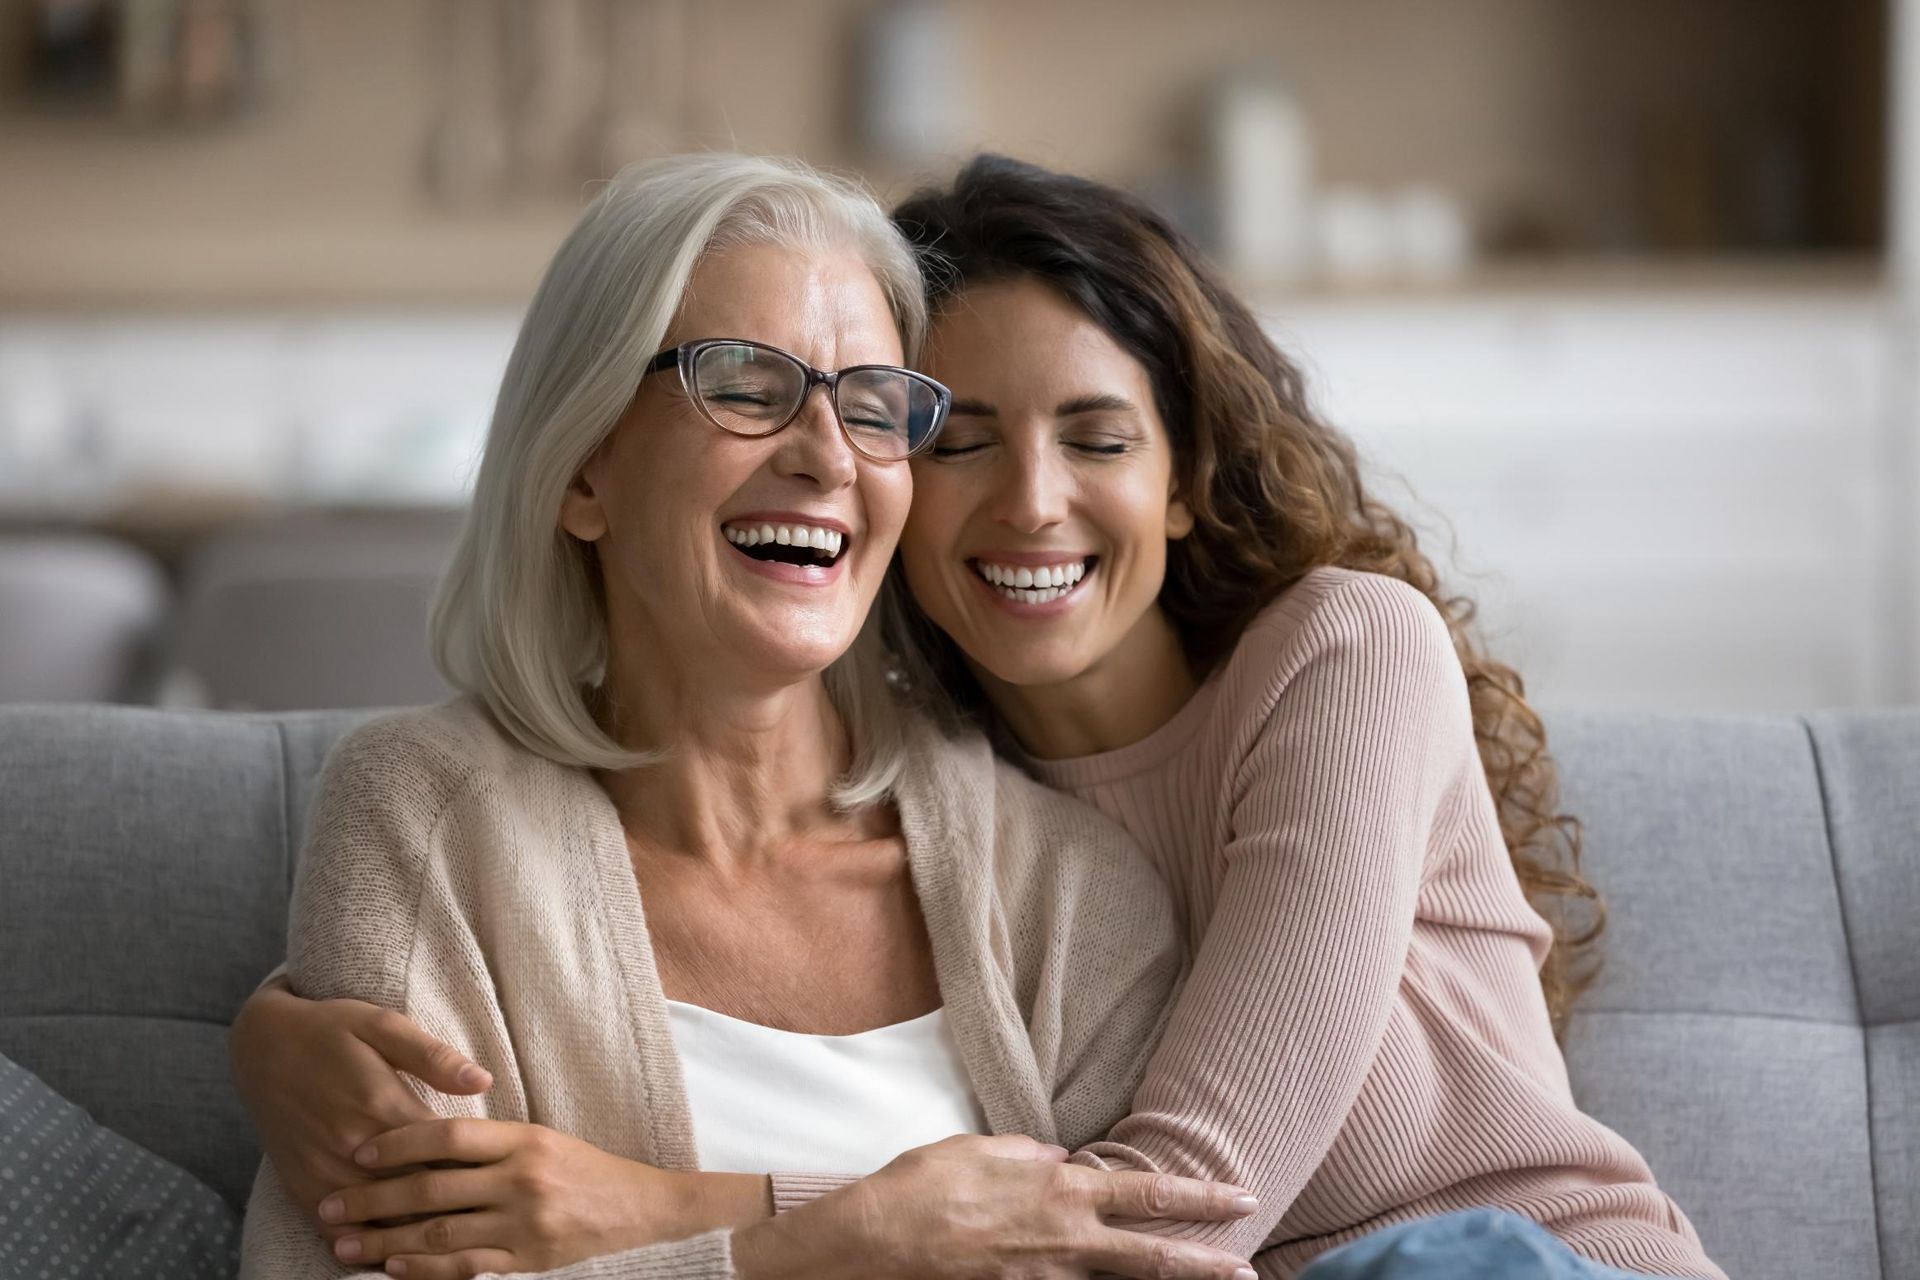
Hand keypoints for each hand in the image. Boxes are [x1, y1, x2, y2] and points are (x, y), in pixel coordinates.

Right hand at [227, 979, 490, 1239]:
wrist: (261, 1047)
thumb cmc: (331, 1030)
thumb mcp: (383, 1025)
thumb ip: (434, 1057)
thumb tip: (484, 1080)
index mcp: (383, 1108)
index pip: (446, 1156)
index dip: (480, 1172)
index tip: (507, 1183)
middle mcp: (354, 1150)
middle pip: (419, 1198)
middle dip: (458, 1210)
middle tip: (494, 1223)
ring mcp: (326, 1176)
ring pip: (382, 1225)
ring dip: (418, 1240)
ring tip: (459, 1250)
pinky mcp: (304, 1190)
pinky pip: (340, 1237)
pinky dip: (370, 1251)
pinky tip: (399, 1257)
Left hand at [320, 1118, 751, 1277]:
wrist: (645, 1207)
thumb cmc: (588, 1171)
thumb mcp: (544, 1140)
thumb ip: (493, 1143)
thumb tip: (426, 1142)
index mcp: (523, 1138)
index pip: (448, 1133)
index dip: (398, 1142)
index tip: (358, 1152)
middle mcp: (521, 1177)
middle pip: (432, 1184)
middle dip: (373, 1197)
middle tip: (329, 1205)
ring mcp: (525, 1220)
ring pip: (439, 1229)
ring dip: (384, 1239)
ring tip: (344, 1244)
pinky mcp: (530, 1258)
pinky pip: (466, 1265)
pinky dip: (424, 1267)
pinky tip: (391, 1267)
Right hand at [734, 1133, 1259, 1279]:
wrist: (869, 1247)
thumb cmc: (917, 1188)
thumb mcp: (975, 1149)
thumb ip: (1025, 1154)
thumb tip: (1057, 1159)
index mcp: (1058, 1192)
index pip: (1145, 1194)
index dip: (1197, 1197)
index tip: (1240, 1196)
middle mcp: (1063, 1242)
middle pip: (1150, 1257)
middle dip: (1205, 1263)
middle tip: (1249, 1268)